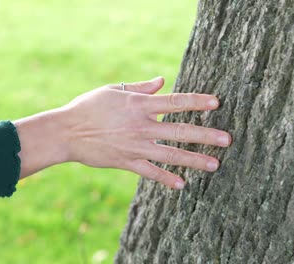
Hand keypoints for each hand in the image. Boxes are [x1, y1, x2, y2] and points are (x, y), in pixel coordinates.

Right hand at [14, 77, 230, 189]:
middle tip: (227, 140)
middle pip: (180, 130)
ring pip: (170, 154)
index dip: (197, 102)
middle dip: (206, 135)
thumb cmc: (89, 106)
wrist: (65, 132)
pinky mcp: (126, 162)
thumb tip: (163, 81)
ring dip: (194, 160)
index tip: (217, 103)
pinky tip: (182, 185)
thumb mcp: (114, 90)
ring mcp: (135, 146)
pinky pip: (150, 172)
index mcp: (139, 104)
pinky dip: (166, 179)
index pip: (175, 102)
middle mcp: (141, 125)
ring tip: (215, 165)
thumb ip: (141, 87)